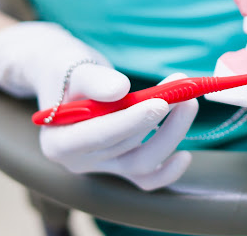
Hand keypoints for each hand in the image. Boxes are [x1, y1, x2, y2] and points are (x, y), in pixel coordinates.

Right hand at [0, 22, 197, 189]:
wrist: (66, 77)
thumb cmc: (64, 70)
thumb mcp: (71, 66)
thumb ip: (93, 80)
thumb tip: (119, 90)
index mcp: (58, 141)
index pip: (97, 136)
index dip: (131, 121)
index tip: (160, 103)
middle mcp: (78, 161)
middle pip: (125, 150)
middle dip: (159, 118)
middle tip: (183, 90)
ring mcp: (101, 166)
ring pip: (141, 164)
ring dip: (171, 134)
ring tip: (188, 101)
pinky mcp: (120, 165)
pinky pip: (146, 179)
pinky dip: (167, 171)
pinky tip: (185, 156)